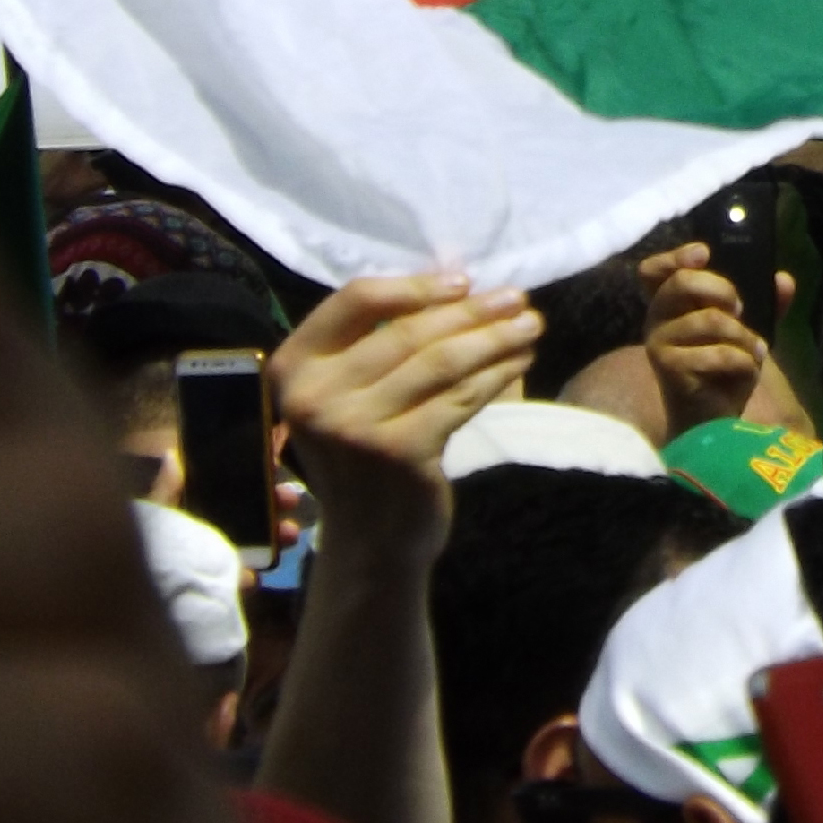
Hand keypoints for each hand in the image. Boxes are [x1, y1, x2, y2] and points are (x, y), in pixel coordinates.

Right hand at [271, 270, 540, 556]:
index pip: (354, 300)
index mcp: (293, 368)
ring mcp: (355, 426)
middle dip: (470, 310)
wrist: (368, 544)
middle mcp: (314, 396)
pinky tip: (521, 361)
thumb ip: (378, 340)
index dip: (413, 286)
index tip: (462, 280)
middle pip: (406, 331)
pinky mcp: (399, 451)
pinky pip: (459, 397)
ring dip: (493, 338)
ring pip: (440, 361)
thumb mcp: (346, 394)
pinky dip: (496, 374)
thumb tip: (456, 278)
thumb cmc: (362, 455)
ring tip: (529, 322)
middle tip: (515, 296)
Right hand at [640, 244, 793, 438]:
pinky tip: (747, 368)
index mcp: (670, 302)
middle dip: (721, 289)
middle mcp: (655, 317)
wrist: (712, 416)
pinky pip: (716, 352)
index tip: (705, 253)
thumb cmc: (724, 365)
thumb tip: (784, 281)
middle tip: (741, 308)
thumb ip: (766, 302)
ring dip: (743, 336)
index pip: (654, 270)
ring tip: (755, 349)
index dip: (675, 256)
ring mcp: (658, 343)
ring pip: (709, 320)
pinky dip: (742, 360)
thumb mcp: (747, 328)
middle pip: (681, 282)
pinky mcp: (668, 368)